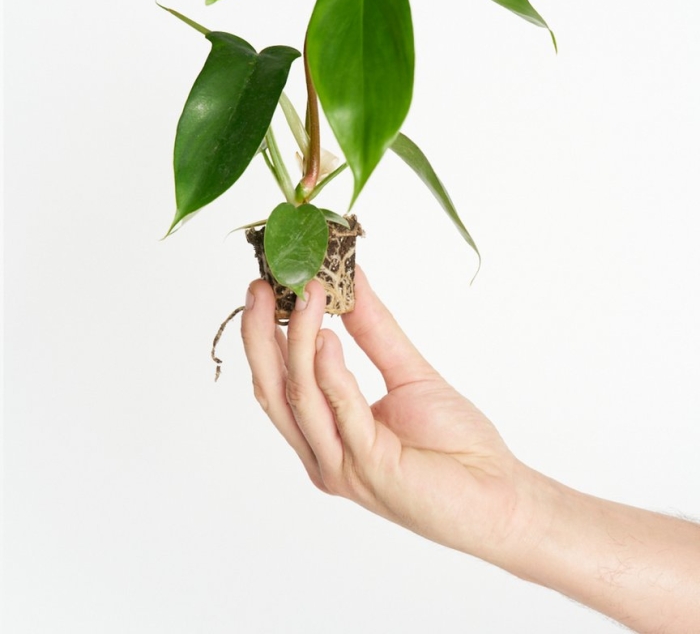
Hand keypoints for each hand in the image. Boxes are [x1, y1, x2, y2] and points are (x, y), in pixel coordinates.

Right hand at [241, 267, 525, 561]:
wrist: (499, 495)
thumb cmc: (455, 444)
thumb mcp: (407, 371)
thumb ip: (374, 328)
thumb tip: (352, 277)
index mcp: (325, 434)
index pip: (278, 380)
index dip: (264, 334)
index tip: (263, 285)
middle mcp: (322, 453)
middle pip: (274, 390)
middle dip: (260, 335)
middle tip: (260, 286)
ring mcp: (341, 465)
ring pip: (302, 397)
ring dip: (298, 341)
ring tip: (307, 294)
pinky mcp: (369, 469)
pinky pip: (343, 411)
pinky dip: (332, 373)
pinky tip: (328, 337)